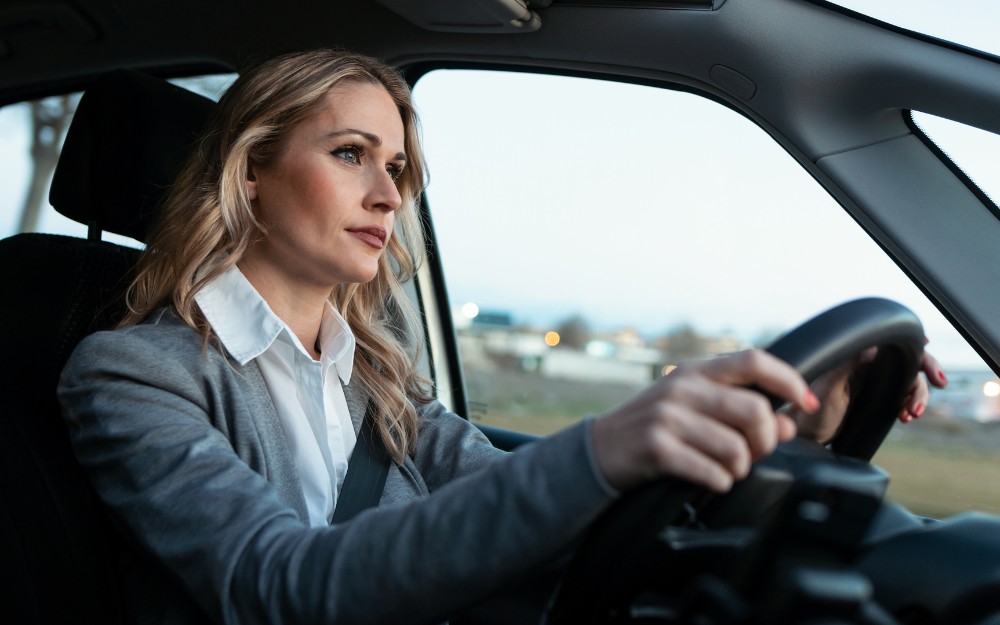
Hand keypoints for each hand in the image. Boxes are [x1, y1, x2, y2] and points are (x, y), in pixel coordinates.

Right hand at [590, 350, 817, 493]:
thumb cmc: (654, 427)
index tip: (807, 403)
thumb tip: (787, 422)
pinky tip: (711, 480)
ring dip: (742, 468)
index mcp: (696, 372)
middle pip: (755, 411)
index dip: (790, 380)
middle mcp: (682, 388)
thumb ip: (738, 410)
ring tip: (729, 470)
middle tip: (756, 454)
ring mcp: (667, 417)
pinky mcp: (656, 447)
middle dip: (767, 442)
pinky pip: (711, 472)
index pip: (754, 361)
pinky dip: (720, 482)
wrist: (599, 449)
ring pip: (737, 448)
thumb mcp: (693, 407)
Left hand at [789, 346, 947, 443]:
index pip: (890, 344)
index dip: (912, 344)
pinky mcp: (875, 401)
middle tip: (941, 383)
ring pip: (907, 382)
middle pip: (906, 362)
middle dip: (926, 370)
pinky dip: (909, 406)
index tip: (926, 347)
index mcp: (855, 356)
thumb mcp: (829, 386)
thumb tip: (873, 347)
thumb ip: (849, 365)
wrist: (804, 434)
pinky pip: (901, 399)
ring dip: (917, 396)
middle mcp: (866, 366)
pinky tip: (907, 418)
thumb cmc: (809, 409)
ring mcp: (872, 383)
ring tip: (912, 414)